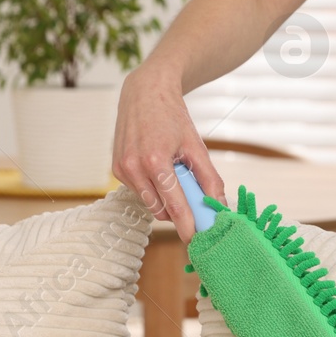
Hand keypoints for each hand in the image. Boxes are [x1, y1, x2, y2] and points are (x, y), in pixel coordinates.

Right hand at [111, 62, 226, 242]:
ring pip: (150, 203)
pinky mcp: (116, 169)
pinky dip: (153, 189)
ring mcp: (121, 169)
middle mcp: (133, 167)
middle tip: (194, 203)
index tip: (196, 242)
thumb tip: (219, 205)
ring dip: (165, 200)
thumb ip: (209, 178)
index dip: (187, 226)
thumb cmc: (173, 118)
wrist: (144, 93)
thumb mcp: (196, 146)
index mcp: (155, 160)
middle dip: (179, 213)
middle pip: (161, 210)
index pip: (174, 205)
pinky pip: (140, 192)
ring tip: (173, 175)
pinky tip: (157, 169)